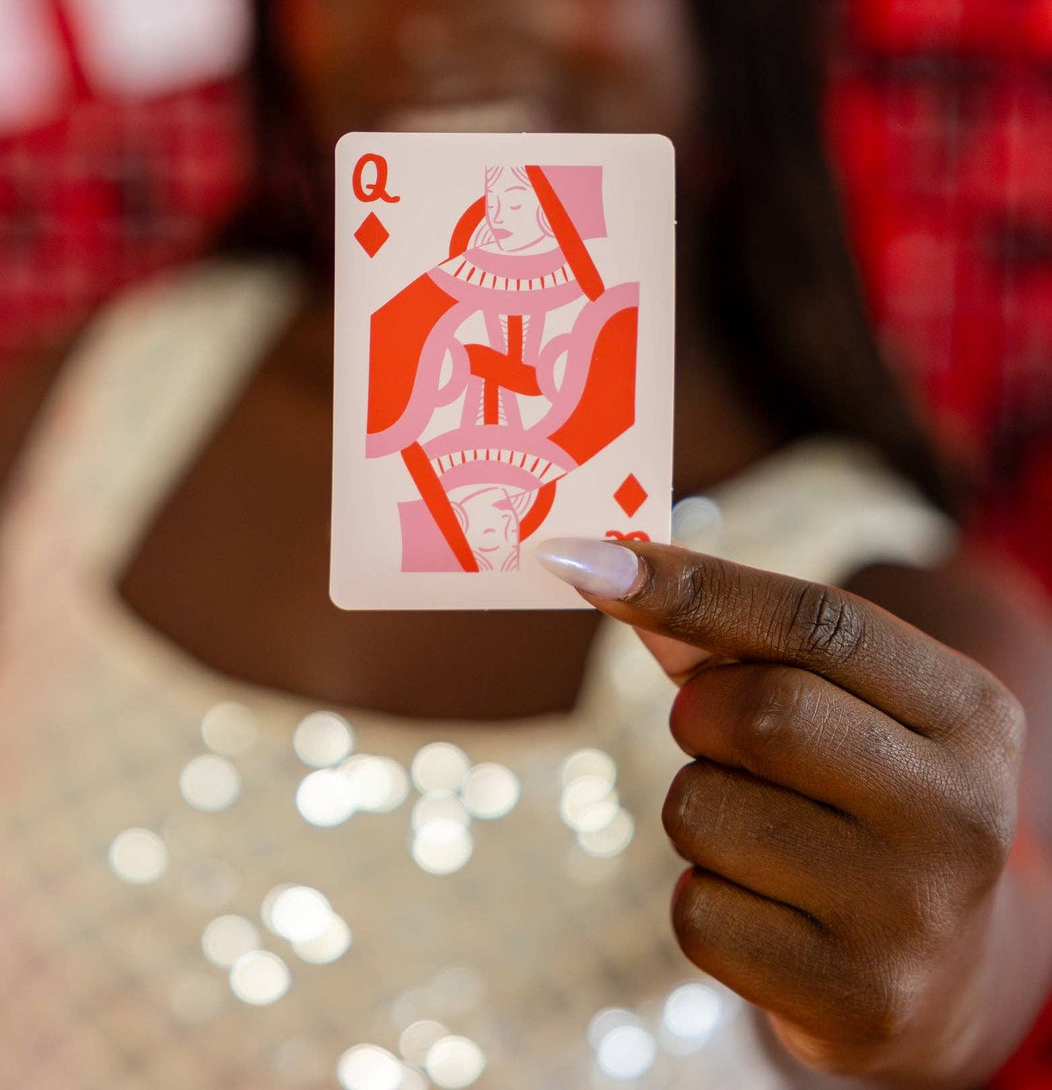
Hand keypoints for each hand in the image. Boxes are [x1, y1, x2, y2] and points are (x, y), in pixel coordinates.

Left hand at [536, 537, 1026, 1082]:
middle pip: (758, 712)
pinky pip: (698, 914)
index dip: (694, 586)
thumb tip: (611, 572)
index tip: (588, 558)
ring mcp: (914, 915)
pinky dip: (703, 897)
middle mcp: (962, 812)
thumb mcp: (841, 707)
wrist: (942, 972)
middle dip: (700, 716)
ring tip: (762, 834)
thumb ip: (737, 641)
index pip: (818, 622)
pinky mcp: (858, 999)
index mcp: (970, 712)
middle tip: (717, 734)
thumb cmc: (860, 797)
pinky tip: (765, 908)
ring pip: (704, 812)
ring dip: (696, 809)